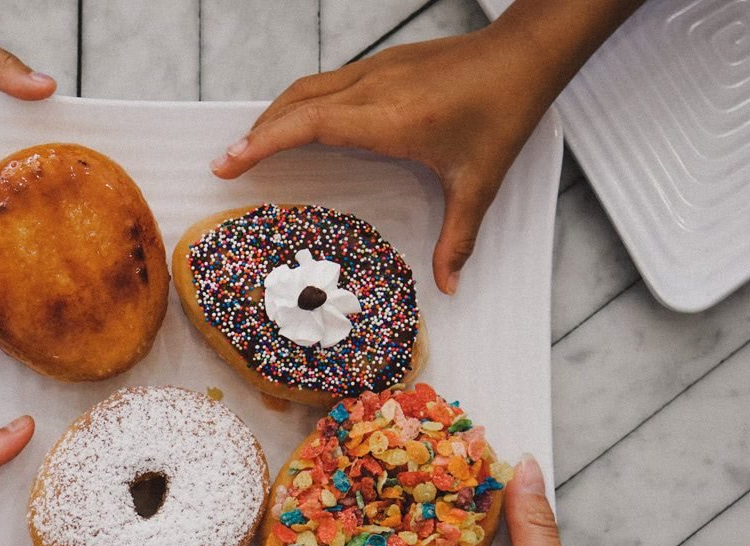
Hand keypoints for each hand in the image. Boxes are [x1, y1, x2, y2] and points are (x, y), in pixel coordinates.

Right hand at [210, 27, 550, 296]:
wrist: (523, 54)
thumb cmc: (502, 112)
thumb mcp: (480, 182)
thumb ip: (458, 238)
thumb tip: (448, 286)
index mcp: (387, 118)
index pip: (306, 124)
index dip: (262, 141)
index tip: (229, 162)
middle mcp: (371, 89)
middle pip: (293, 105)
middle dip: (255, 134)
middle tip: (226, 165)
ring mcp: (374, 71)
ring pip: (305, 89)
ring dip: (275, 116)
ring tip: (253, 147)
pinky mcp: (381, 65)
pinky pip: (325, 83)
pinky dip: (299, 105)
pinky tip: (299, 125)